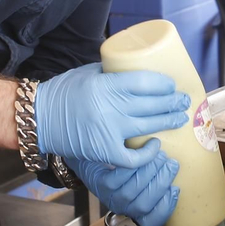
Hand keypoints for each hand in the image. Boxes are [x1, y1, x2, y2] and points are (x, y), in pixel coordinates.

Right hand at [35, 63, 188, 167]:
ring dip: (168, 122)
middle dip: (172, 102)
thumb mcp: (88, 72)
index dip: (163, 84)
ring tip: (180, 118)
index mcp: (105, 85)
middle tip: (184, 101)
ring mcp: (108, 131)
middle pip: (152, 104)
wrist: (39, 118)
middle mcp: (110, 107)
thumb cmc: (63, 93)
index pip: (144, 82)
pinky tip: (156, 145)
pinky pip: (133, 157)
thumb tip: (136, 68)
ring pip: (148, 127)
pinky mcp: (104, 151)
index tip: (171, 85)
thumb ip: (112, 71)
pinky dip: (148, 154)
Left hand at [69, 154, 179, 225]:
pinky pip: (117, 179)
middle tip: (171, 163)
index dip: (165, 208)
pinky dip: (131, 167)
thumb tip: (176, 170)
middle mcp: (123, 207)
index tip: (175, 189)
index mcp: (135, 209)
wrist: (94, 157)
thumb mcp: (140, 177)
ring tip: (160, 155)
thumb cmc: (123, 167)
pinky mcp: (100, 184)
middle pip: (144, 204)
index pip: (151, 221)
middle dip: (161, 183)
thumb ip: (155, 179)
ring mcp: (110, 196)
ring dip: (149, 172)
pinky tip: (141, 154)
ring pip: (132, 191)